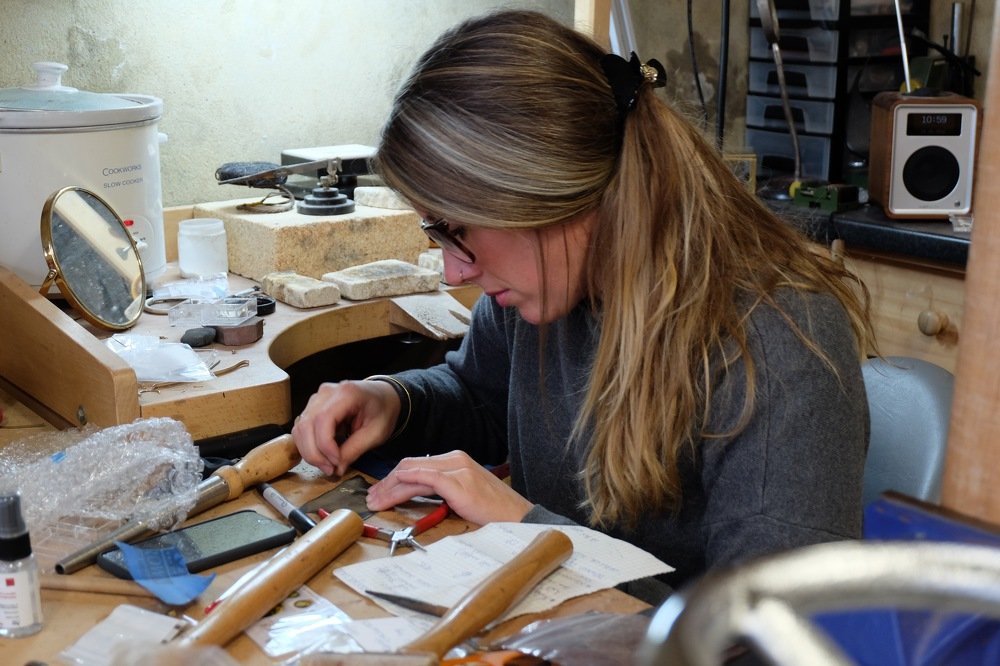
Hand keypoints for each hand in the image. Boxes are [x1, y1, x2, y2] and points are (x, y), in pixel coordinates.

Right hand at [291, 379, 399, 475]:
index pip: (323, 419)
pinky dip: (309, 446)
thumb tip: (337, 468)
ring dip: (309, 452)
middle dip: (315, 453)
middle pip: (306, 425)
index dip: (325, 445)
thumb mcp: (376, 433)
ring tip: (327, 465)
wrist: (384, 396)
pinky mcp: (313, 407)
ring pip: (299, 429)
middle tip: (330, 469)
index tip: (337, 462)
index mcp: (346, 393)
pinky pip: (302, 429)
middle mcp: (327, 392)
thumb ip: (355, 450)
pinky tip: (324, 455)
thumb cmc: (382, 410)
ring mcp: (317, 398)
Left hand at [366, 450, 532, 524]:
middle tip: (371, 497)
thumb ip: (443, 489)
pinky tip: (392, 492)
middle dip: (387, 482)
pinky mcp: (457, 482)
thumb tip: (418, 494)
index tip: (381, 492)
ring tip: (376, 500)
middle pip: (410, 465)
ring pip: (412, 472)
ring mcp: (456, 469)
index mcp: (456, 459)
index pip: (416, 464)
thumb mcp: (463, 494)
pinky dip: (404, 485)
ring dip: (390, 487)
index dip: (394, 478)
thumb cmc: (493, 510)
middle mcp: (455, 459)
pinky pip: (424, 479)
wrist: (517, 516)